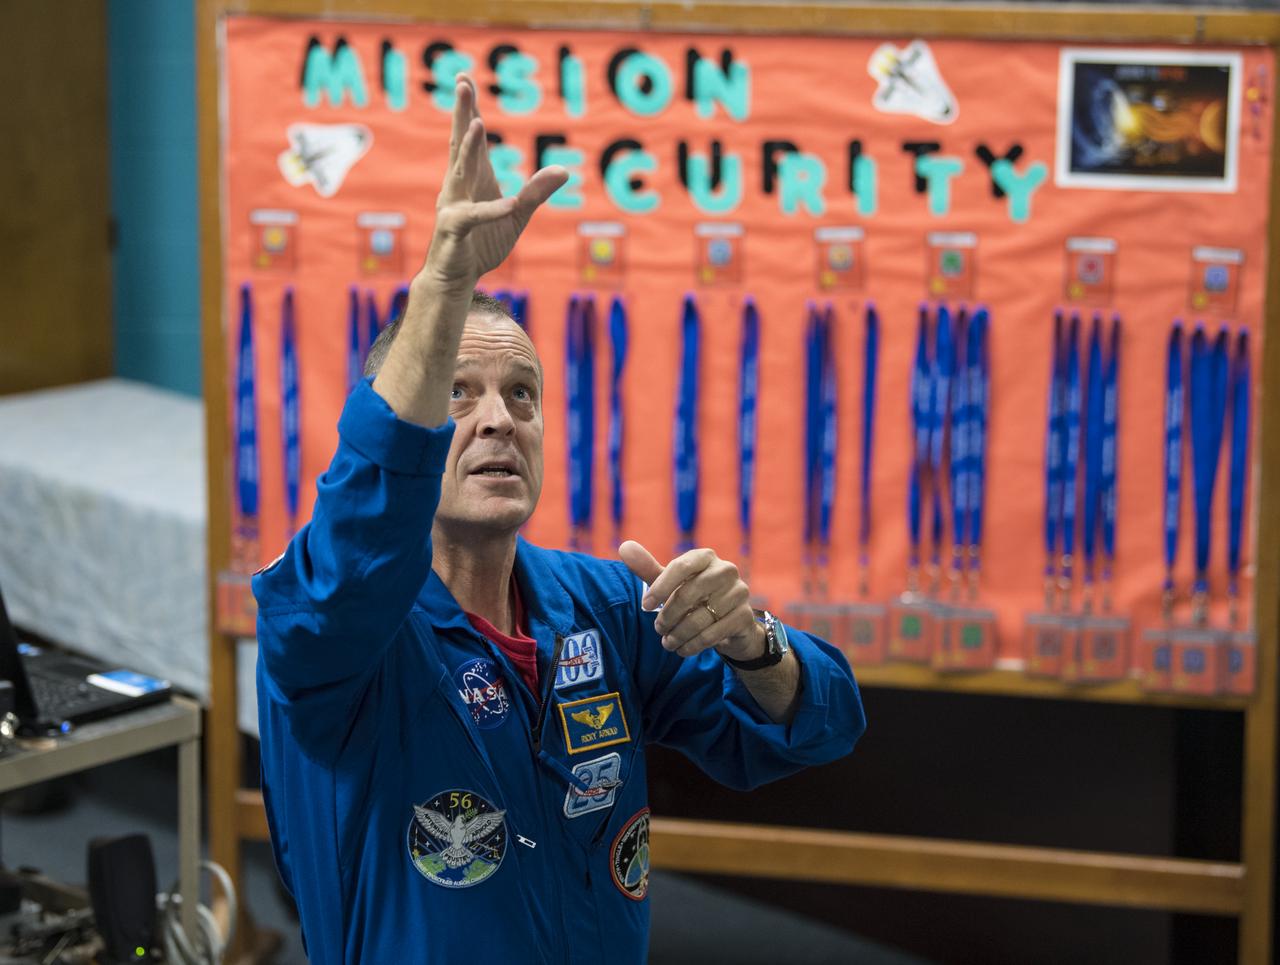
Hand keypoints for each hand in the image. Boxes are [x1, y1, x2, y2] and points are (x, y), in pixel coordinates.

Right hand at [421, 75, 567, 289]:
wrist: (456, 278)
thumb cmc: (482, 243)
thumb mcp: (517, 215)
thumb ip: (537, 192)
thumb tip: (565, 170)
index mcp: (473, 178)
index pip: (471, 138)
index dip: (469, 109)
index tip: (465, 79)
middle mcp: (459, 186)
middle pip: (461, 143)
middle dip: (462, 114)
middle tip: (462, 84)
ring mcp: (454, 205)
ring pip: (461, 172)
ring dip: (470, 150)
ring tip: (478, 126)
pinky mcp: (454, 230)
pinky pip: (474, 217)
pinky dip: (493, 210)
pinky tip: (510, 204)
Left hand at [619, 541, 764, 660]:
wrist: (730, 620)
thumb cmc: (694, 596)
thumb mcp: (670, 583)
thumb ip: (648, 567)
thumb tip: (624, 547)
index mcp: (706, 556)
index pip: (681, 566)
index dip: (660, 587)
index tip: (645, 606)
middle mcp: (726, 570)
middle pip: (689, 594)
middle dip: (668, 616)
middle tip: (658, 629)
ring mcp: (739, 592)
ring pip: (701, 618)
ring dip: (679, 634)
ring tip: (668, 643)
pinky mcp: (745, 616)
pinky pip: (714, 633)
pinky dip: (694, 645)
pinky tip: (683, 650)